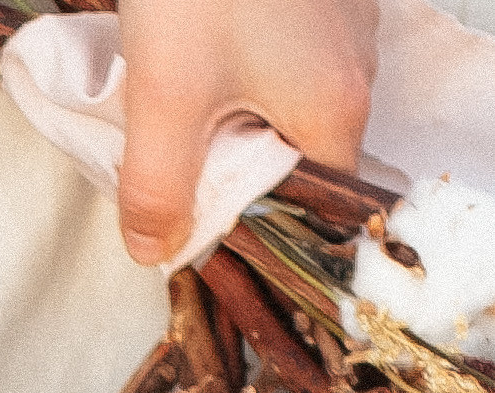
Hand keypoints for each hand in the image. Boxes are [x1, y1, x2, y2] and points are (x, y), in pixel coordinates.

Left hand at [116, 0, 379, 263]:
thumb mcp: (166, 99)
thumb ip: (158, 189)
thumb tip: (154, 251)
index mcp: (336, 108)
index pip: (310, 200)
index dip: (253, 216)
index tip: (197, 212)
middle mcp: (356, 65)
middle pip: (294, 150)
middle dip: (232, 163)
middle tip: (173, 153)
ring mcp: (342, 21)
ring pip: (283, 99)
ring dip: (229, 112)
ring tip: (180, 94)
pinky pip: (281, 52)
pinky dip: (236, 64)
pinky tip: (197, 46)